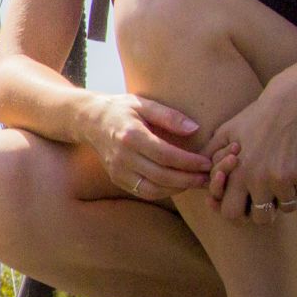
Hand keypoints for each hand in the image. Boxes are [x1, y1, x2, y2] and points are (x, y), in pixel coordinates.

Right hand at [79, 92, 209, 200]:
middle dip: (188, 179)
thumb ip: (169, 116)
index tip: (207, 162)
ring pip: (152, 189)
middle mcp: (122, 157)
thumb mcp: (144, 104)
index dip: (189, 162)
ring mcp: (118, 171)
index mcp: (131, 136)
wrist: (90, 121)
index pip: (165, 155)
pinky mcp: (117, 179)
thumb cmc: (121, 109)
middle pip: (161, 176)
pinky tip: (177, 185)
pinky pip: (144, 192)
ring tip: (195, 182)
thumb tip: (195, 129)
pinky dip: (163, 192)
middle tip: (207, 177)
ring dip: (177, 189)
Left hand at [203, 81, 296, 223]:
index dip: (237, 212)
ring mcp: (284, 179)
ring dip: (286, 199)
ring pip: (287, 208)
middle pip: (261, 219)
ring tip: (285, 183)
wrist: (292, 101)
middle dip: (263, 212)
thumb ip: (210, 156)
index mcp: (237, 173)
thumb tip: (199, 175)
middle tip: (267, 198)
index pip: (231, 214)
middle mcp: (259, 180)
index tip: (244, 202)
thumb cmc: (256, 116)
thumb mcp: (226, 131)